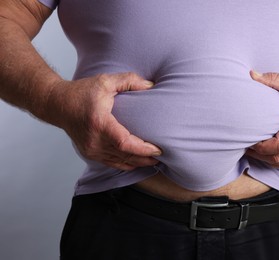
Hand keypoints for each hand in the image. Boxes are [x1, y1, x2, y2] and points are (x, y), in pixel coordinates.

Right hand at [46, 72, 161, 170]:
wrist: (58, 104)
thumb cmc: (82, 92)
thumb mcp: (105, 81)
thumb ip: (129, 80)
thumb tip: (151, 85)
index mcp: (99, 123)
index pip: (124, 143)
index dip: (142, 149)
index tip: (157, 149)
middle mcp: (94, 140)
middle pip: (125, 156)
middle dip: (145, 158)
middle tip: (162, 156)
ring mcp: (91, 149)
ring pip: (119, 162)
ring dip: (138, 163)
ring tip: (154, 161)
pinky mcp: (90, 153)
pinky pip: (112, 163)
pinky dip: (126, 164)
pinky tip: (137, 162)